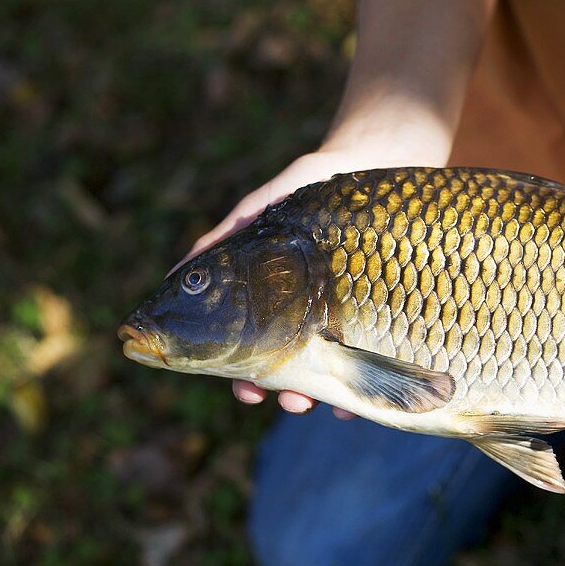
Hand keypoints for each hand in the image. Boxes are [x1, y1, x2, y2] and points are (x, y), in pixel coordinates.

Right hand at [177, 149, 368, 417]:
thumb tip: (178, 274)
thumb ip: (230, 240)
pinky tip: (355, 403)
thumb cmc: (319, 187)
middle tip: (284, 401)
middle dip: (282, 393)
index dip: (245, 376)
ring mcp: (348, 319)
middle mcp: (310, 316)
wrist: (384, 162)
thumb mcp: (269, 208)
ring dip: (317, 396)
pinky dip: (362, 390)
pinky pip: (375, 364)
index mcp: (276, 298)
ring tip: (314, 403)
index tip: (247, 391)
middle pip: (289, 369)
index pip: (251, 348)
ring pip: (328, 374)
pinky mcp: (386, 318)